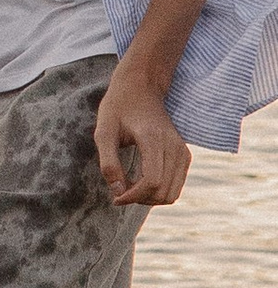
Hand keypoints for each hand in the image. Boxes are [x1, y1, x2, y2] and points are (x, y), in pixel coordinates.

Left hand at [94, 63, 188, 206]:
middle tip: (119, 193)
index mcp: (153, 139)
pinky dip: (159, 192)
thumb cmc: (118, 108)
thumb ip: (108, 163)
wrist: (141, 88)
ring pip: (172, 193)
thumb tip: (118, 193)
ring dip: (150, 199)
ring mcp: (183, 151)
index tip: (115, 198)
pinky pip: (176, 186)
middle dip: (139, 199)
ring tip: (129, 188)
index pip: (151, 181)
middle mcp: (174, 146)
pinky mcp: (185, 155)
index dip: (133, 196)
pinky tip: (140, 183)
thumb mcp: (103, 133)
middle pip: (163, 191)